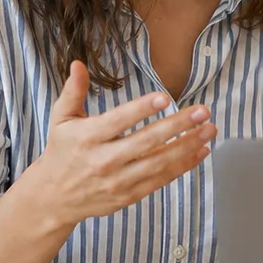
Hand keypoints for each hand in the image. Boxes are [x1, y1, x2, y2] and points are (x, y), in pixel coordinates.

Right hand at [31, 61, 216, 229]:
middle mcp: (103, 160)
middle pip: (145, 141)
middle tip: (203, 112)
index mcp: (87, 137)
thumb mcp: (61, 119)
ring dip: (188, 146)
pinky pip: (160, 180)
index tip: (165, 98)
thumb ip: (73, 92)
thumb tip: (78, 64)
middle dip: (177, 126)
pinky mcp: (128, 195)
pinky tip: (200, 151)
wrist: (53, 198)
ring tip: (209, 130)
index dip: (141, 109)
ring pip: (158, 163)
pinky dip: (183, 166)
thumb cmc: (62, 151)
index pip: (118, 121)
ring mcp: (117, 180)